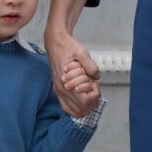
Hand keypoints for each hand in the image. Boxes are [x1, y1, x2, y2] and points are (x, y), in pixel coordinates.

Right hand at [44, 0, 99, 116]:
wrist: (55, 41)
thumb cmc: (66, 46)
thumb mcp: (82, 52)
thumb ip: (91, 66)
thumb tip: (96, 77)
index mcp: (65, 82)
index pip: (84, 101)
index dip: (93, 93)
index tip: (93, 82)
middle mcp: (60, 88)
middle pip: (80, 110)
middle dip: (90, 101)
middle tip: (92, 87)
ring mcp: (58, 89)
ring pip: (73, 110)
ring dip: (84, 105)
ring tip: (88, 90)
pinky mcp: (58, 87)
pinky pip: (67, 105)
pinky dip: (77, 104)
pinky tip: (82, 94)